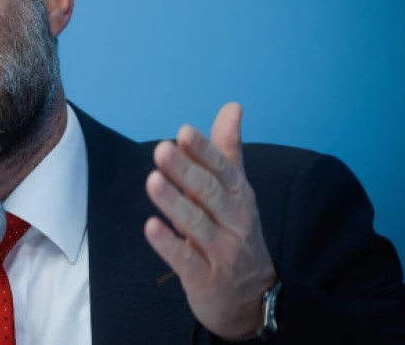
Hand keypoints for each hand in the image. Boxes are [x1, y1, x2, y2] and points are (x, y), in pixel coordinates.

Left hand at [143, 103, 275, 340]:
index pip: (223, 169)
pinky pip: (185, 259)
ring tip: (152, 181)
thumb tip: (232, 106)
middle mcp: (234, 221)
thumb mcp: (236, 191)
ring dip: (174, 202)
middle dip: (186, 171)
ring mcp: (221, 251)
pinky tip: (151, 227)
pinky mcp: (204, 278)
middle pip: (209, 193)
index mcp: (240, 196)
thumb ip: (228, 150)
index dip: (204, 151)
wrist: (253, 297)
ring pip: (196, 223)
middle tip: (162, 149)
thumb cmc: (236, 233)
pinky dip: (169, 244)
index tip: (185, 131)